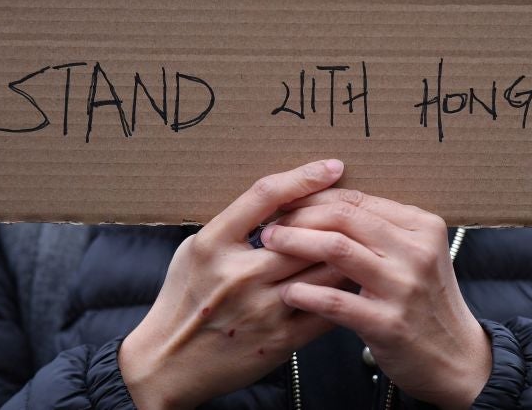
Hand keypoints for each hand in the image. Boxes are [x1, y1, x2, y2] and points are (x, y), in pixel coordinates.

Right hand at [119, 159, 350, 409]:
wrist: (167, 363)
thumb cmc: (182, 299)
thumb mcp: (195, 251)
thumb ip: (233, 226)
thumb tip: (279, 202)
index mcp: (214, 244)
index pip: (265, 196)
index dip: (302, 177)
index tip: (330, 168)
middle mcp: (238, 274)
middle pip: (305, 234)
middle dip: (337, 219)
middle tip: (360, 206)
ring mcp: (261, 308)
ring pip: (323, 271)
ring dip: (347, 255)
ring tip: (363, 242)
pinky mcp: (279, 340)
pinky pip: (326, 311)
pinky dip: (343, 293)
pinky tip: (354, 282)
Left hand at [262, 189, 491, 409]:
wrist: (458, 358)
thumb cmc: (427, 303)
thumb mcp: (416, 255)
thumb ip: (382, 231)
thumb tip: (325, 205)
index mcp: (422, 226)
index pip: (358, 200)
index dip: (315, 198)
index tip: (287, 204)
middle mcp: (416, 251)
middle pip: (344, 217)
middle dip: (299, 217)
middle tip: (271, 224)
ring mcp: (404, 287)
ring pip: (337, 249)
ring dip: (296, 244)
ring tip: (270, 247)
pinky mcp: (389, 323)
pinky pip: (336, 301)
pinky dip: (307, 293)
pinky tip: (289, 292)